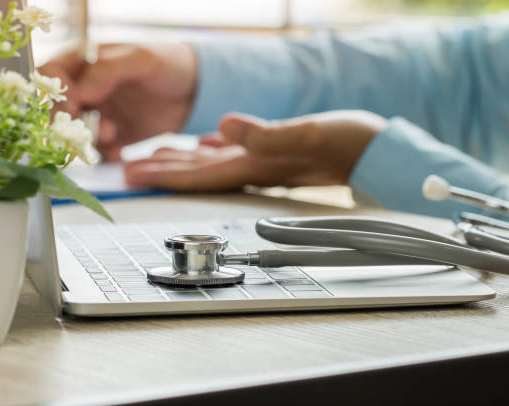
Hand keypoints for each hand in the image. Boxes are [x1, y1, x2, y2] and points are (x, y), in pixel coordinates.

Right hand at [38, 43, 197, 160]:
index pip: (51, 76)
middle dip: (66, 124)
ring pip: (75, 135)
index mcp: (83, 63)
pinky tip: (118, 153)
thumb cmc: (167, 64)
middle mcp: (84, 91)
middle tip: (84, 131)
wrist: (195, 90)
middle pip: (56, 109)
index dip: (55, 93)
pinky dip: (104, 156)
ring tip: (112, 134)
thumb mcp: (141, 59)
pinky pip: (99, 152)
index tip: (73, 107)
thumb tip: (81, 92)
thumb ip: (108, 70)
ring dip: (86, 140)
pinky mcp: (114, 139)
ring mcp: (98, 116)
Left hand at [124, 110, 387, 190]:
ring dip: (183, 162)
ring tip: (156, 158)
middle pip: (199, 173)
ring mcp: (266, 161)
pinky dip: (215, 148)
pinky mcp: (277, 150)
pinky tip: (207, 143)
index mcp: (256, 165)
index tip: (133, 175)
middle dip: (164, 172)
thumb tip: (221, 126)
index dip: (166, 176)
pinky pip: (235, 150)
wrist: (378, 152)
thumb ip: (265, 135)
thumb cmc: (349, 144)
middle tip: (130, 170)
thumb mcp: (308, 135)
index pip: (200, 175)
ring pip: (213, 163)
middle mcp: (255, 167)